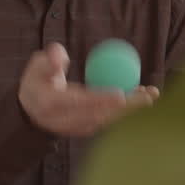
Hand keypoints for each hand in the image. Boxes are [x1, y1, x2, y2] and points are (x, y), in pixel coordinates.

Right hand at [17, 43, 157, 136]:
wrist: (32, 109)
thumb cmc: (38, 80)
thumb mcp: (37, 66)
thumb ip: (49, 60)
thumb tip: (59, 55)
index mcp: (51, 104)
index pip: (78, 103)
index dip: (100, 99)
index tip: (120, 93)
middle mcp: (65, 121)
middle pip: (100, 115)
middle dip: (127, 107)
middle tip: (148, 94)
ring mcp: (77, 128)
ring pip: (108, 120)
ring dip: (132, 109)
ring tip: (152, 93)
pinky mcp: (87, 129)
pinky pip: (109, 120)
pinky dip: (126, 110)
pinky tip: (143, 96)